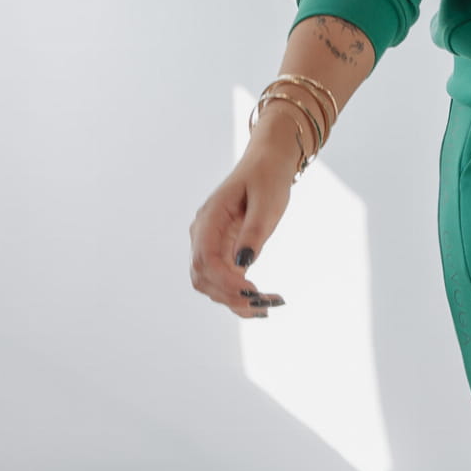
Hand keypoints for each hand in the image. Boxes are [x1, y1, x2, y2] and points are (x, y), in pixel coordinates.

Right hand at [188, 152, 294, 318]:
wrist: (267, 164)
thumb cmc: (267, 178)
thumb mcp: (266, 202)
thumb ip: (253, 232)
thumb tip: (243, 264)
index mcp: (209, 218)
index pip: (206, 258)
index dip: (225, 281)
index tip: (252, 291)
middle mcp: (203, 233)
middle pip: (203, 276)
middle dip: (229, 295)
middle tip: (264, 304)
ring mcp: (211, 243)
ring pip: (210, 283)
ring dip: (234, 300)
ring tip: (267, 306)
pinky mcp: (223, 251)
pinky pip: (223, 279)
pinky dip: (238, 295)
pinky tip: (260, 304)